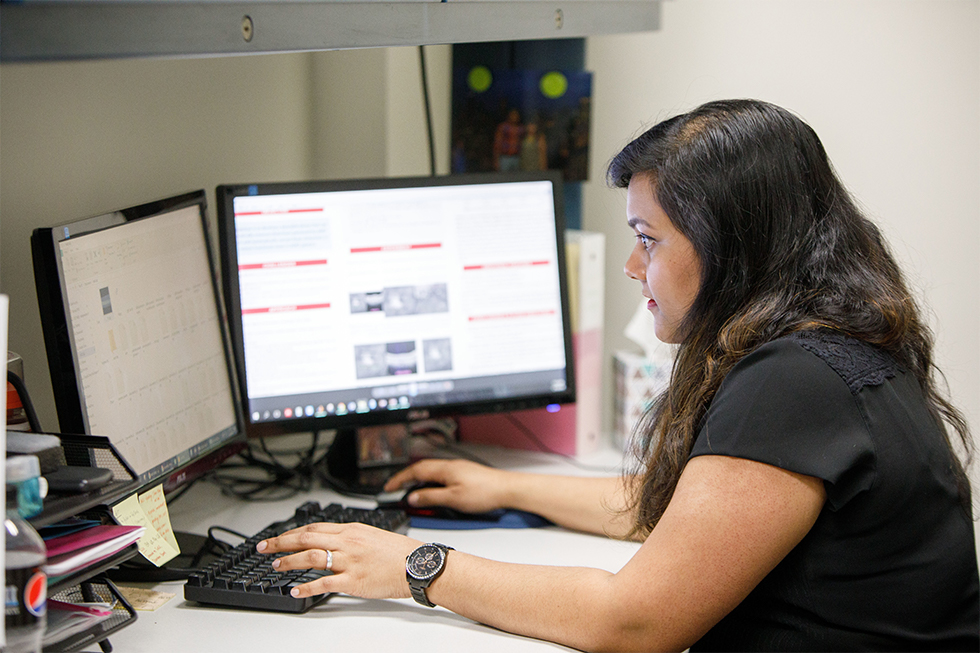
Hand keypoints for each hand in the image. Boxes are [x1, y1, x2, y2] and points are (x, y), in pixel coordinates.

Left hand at [257, 523, 422, 598]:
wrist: (418, 565)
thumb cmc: (399, 552)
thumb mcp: (372, 535)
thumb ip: (350, 538)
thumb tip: (331, 542)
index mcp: (351, 529)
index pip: (314, 527)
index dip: (292, 532)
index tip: (278, 537)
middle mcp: (347, 542)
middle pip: (306, 538)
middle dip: (281, 542)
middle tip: (263, 548)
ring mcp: (349, 561)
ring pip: (311, 556)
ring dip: (289, 561)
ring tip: (275, 566)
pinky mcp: (353, 581)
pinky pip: (323, 583)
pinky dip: (305, 587)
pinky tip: (295, 590)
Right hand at [384, 459, 509, 513]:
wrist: (507, 489)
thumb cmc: (485, 492)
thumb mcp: (453, 499)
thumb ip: (431, 498)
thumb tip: (413, 498)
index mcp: (444, 469)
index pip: (415, 471)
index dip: (399, 479)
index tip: (388, 488)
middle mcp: (450, 465)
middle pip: (422, 468)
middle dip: (406, 478)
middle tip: (395, 488)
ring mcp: (458, 468)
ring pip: (431, 471)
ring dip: (419, 479)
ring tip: (411, 491)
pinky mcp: (465, 474)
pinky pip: (441, 474)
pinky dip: (431, 481)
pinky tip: (433, 490)